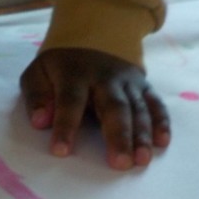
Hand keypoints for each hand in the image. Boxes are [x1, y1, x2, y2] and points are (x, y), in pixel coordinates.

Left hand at [19, 48, 170, 169]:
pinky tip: (162, 143)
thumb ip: (36, 96)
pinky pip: (155, 103)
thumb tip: (40, 121)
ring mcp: (128, 81)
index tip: (61, 152)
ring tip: (141, 160)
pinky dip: (161, 122)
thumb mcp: (38, 73)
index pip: (70, 102)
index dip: (65, 126)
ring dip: (142, 135)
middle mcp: (106, 77)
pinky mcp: (143, 86)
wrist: (92, 34)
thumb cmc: (59, 66)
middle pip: (114, 107)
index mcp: (75, 74)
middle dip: (118, 136)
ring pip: (138, 108)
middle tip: (120, 164)